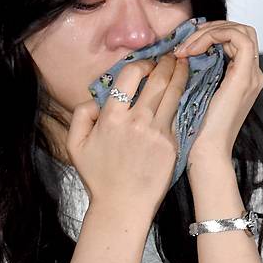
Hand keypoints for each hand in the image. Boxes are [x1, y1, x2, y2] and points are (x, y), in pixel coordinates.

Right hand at [66, 53, 189, 220]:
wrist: (123, 206)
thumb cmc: (98, 177)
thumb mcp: (75, 145)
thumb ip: (80, 115)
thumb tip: (96, 99)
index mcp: (112, 118)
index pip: (131, 75)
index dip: (142, 63)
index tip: (147, 62)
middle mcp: (137, 121)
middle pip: (158, 80)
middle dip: (167, 62)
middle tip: (172, 55)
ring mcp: (157, 133)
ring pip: (174, 94)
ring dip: (180, 75)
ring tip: (184, 65)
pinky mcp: (172, 144)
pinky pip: (179, 115)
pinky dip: (184, 99)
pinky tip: (187, 91)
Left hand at [174, 20, 262, 164]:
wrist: (204, 153)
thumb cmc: (193, 130)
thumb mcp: (192, 93)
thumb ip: (193, 72)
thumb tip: (177, 53)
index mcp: (240, 78)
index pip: (232, 39)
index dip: (208, 33)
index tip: (183, 45)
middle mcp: (251, 75)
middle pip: (239, 31)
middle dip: (209, 29)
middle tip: (184, 42)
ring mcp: (251, 76)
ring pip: (240, 31)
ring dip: (209, 31)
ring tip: (185, 48)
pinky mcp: (245, 78)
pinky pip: (238, 39)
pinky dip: (212, 37)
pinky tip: (190, 52)